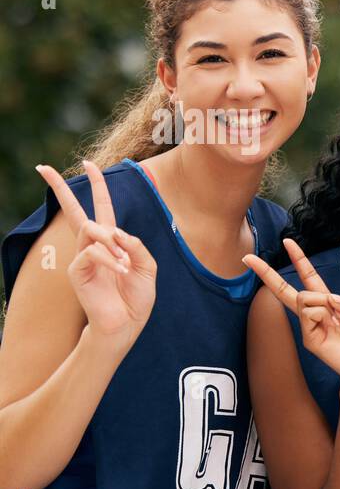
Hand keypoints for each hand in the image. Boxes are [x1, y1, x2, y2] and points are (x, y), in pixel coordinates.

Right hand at [37, 161, 156, 345]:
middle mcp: (93, 245)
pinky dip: (110, 259)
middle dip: (60, 188)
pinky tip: (120, 271)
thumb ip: (135, 245)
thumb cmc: (136, 297)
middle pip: (74, 210)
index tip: (88, 164)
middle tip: (43, 168)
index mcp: (112, 241)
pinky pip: (92, 252)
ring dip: (112, 243)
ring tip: (125, 265)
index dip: (97, 185)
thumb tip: (115, 231)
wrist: (126, 323)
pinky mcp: (78, 270)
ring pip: (91, 230)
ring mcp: (83, 257)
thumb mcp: (147, 267)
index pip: (101, 207)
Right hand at [244, 238, 339, 387]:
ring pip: (303, 297)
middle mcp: (314, 312)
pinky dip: (323, 313)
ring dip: (323, 301)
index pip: (309, 277)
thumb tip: (331, 298)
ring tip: (338, 318)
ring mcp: (308, 325)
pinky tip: (333, 324)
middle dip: (266, 273)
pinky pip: (309, 312)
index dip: (299, 259)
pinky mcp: (308, 337)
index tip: (287, 242)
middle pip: (285, 289)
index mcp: (328, 303)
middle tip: (247, 258)